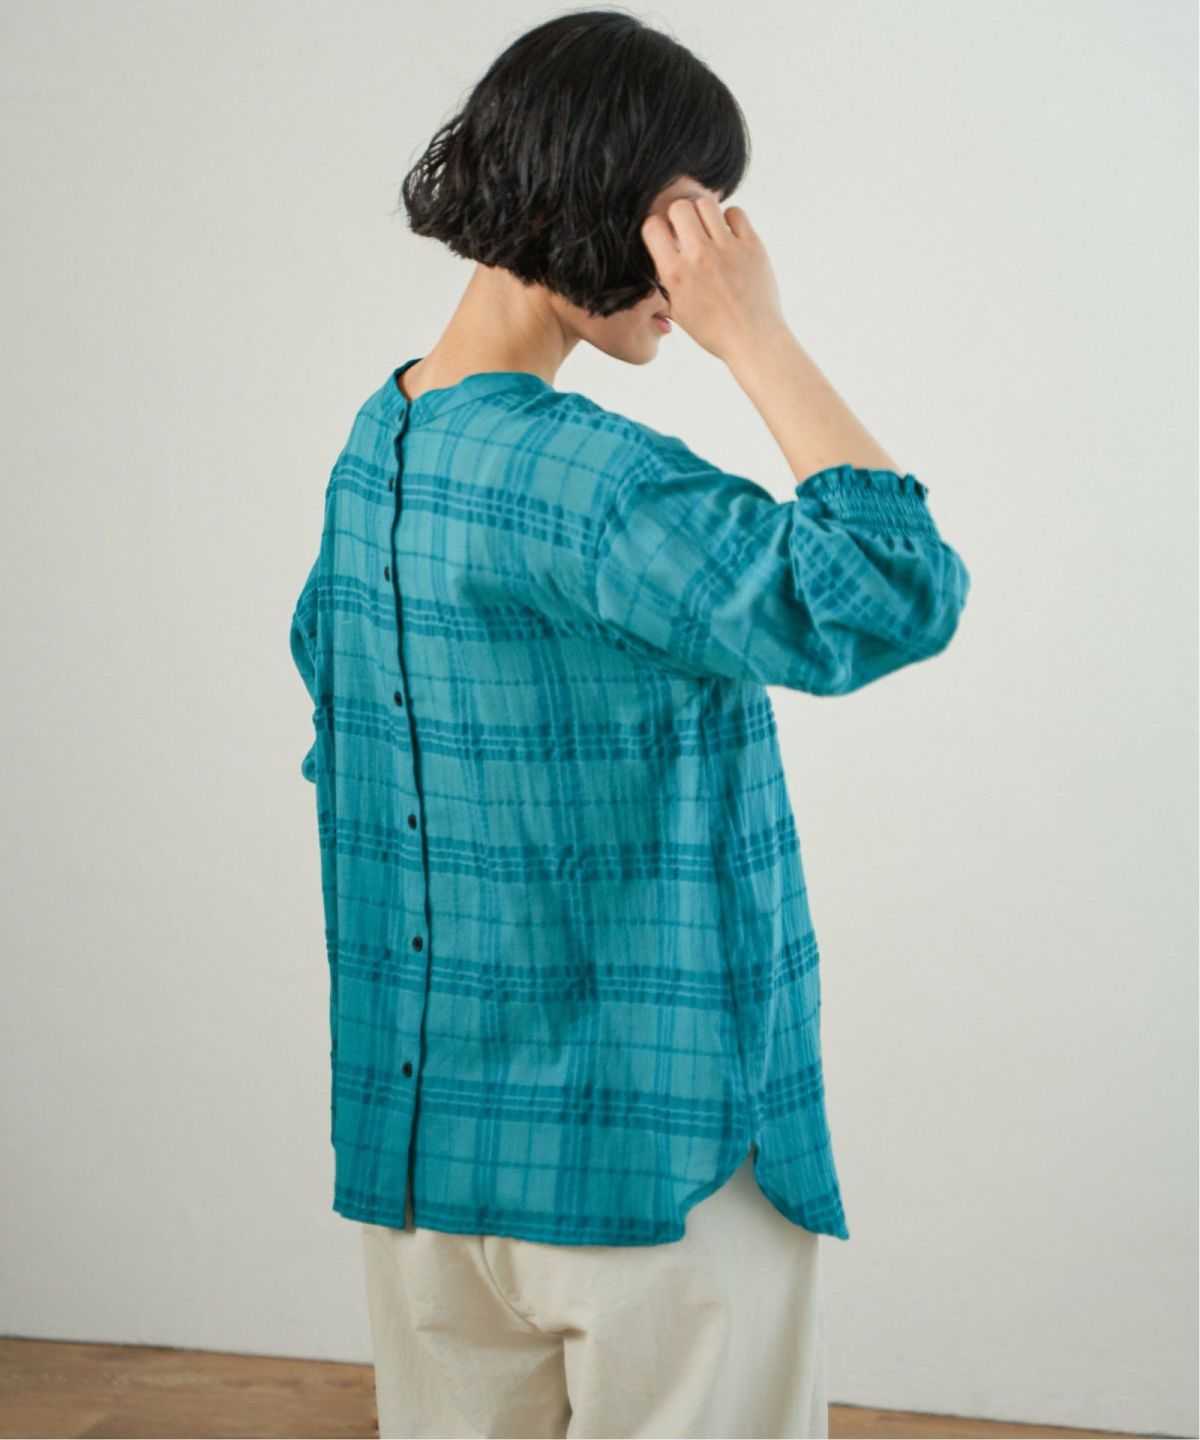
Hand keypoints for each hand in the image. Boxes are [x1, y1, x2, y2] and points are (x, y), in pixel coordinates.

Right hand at [640, 197, 786, 362]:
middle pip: (679, 207)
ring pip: (706, 204)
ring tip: (709, 229)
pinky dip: (730, 219)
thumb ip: (666, 281)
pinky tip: (729, 235)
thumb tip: (660, 258)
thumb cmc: (715, 331)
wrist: (752, 339)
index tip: (666, 236)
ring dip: (704, 213)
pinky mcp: (751, 245)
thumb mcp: (678, 310)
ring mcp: (726, 249)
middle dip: (680, 215)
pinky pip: (736, 213)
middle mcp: (698, 257)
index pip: (652, 227)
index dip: (657, 228)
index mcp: (675, 274)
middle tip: (688, 229)